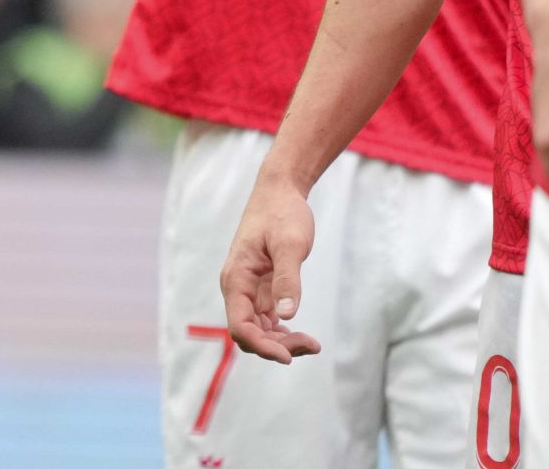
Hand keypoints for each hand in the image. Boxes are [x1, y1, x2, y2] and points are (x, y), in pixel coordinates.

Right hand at [218, 176, 322, 362]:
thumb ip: (287, 280)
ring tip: (312, 343)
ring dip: (280, 342)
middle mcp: (237, 287)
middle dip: (276, 347)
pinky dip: (281, 332)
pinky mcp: (259, 288)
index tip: (290, 356)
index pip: (239, 326)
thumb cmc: (282, 214)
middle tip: (312, 344)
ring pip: (257, 330)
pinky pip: (265, 320)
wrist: (279, 192)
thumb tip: (285, 316)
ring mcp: (247, 289)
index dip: (262, 346)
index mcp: (236, 279)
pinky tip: (300, 333)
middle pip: (248, 333)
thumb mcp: (290, 245)